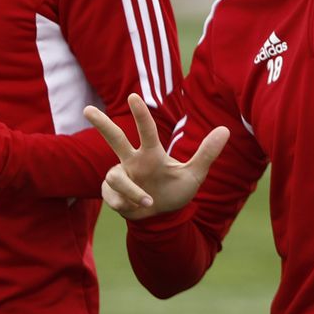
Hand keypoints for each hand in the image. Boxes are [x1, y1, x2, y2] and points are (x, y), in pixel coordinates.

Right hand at [83, 94, 228, 219]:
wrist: (162, 217)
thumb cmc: (175, 190)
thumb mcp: (194, 174)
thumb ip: (207, 153)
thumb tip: (225, 129)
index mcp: (152, 154)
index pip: (146, 131)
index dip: (140, 114)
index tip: (133, 96)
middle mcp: (133, 161)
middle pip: (115, 139)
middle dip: (102, 124)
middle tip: (87, 109)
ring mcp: (121, 176)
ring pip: (115, 176)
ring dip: (131, 190)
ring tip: (149, 201)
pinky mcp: (112, 193)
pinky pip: (113, 196)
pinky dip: (126, 203)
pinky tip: (135, 209)